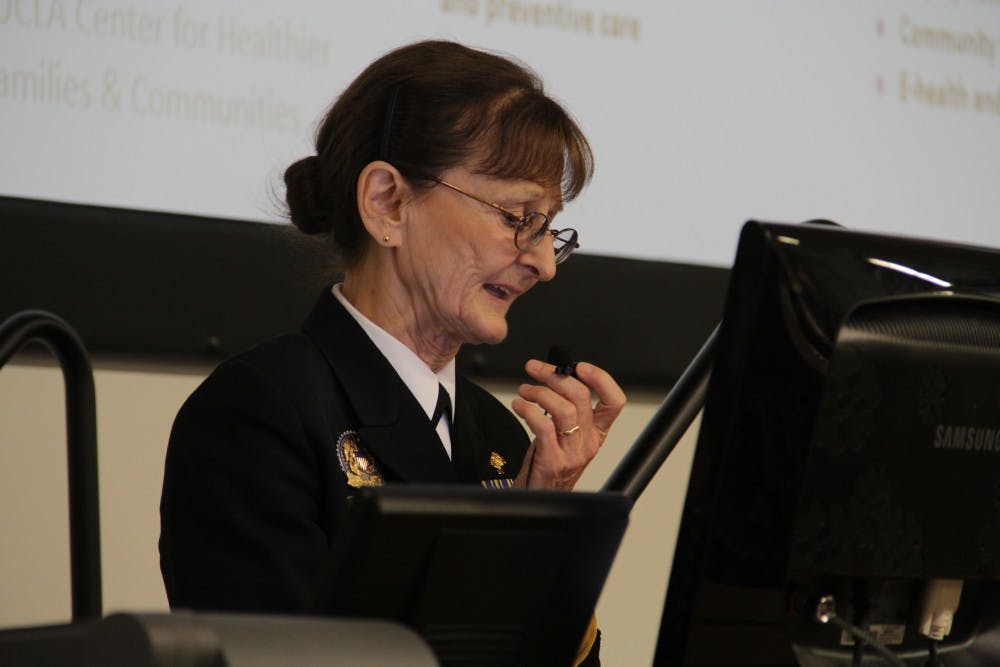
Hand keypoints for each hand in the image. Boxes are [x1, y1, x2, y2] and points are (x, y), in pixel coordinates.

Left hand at [511, 359, 625, 489]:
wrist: (538, 496)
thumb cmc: (549, 463)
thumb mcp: (565, 434)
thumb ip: (568, 408)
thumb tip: (555, 374)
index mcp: (597, 433)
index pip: (614, 402)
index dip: (601, 379)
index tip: (579, 367)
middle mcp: (589, 443)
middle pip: (581, 398)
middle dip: (555, 375)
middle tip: (535, 369)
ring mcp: (572, 454)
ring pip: (564, 410)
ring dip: (539, 392)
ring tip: (524, 390)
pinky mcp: (553, 462)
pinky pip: (544, 427)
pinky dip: (528, 410)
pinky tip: (518, 406)